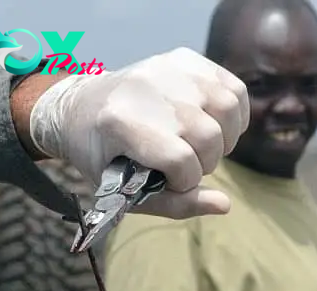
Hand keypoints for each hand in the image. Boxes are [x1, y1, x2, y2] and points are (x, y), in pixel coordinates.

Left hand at [29, 47, 249, 218]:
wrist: (81, 109)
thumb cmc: (102, 158)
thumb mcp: (126, 192)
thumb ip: (176, 204)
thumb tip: (224, 205)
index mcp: (121, 123)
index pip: (179, 160)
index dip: (184, 182)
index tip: (172, 182)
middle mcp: (147, 88)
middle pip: (208, 136)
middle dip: (205, 164)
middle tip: (187, 166)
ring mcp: (169, 68)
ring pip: (228, 109)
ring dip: (224, 140)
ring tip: (204, 148)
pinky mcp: (186, 59)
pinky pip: (233, 89)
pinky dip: (235, 117)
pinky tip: (216, 128)